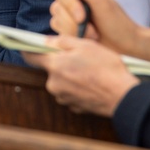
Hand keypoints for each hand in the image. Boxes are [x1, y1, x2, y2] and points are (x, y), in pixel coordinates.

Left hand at [23, 36, 139, 116]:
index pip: (31, 56)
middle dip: (60, 62)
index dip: (28, 48)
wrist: (123, 96)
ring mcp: (64, 98)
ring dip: (70, 75)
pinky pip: (71, 93)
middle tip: (79, 57)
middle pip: (50, 69)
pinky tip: (92, 83)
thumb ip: (62, 41)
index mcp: (54, 66)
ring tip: (90, 71)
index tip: (26, 44)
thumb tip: (48, 41)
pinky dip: (78, 87)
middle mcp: (54, 84)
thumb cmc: (106, 68)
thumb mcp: (86, 45)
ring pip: (61, 81)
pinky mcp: (74, 107)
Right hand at [50, 0, 149, 63]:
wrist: (125, 46)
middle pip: (56, 8)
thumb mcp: (104, 2)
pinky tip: (86, 40)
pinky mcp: (68, 33)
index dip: (69, 4)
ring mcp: (69, 19)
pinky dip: (72, 38)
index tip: (83, 16)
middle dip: (73, 22)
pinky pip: (59, 34)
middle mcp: (72, 4)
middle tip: (93, 30)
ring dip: (74, 31)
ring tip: (92, 36)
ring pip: (56, 22)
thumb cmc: (118, 24)